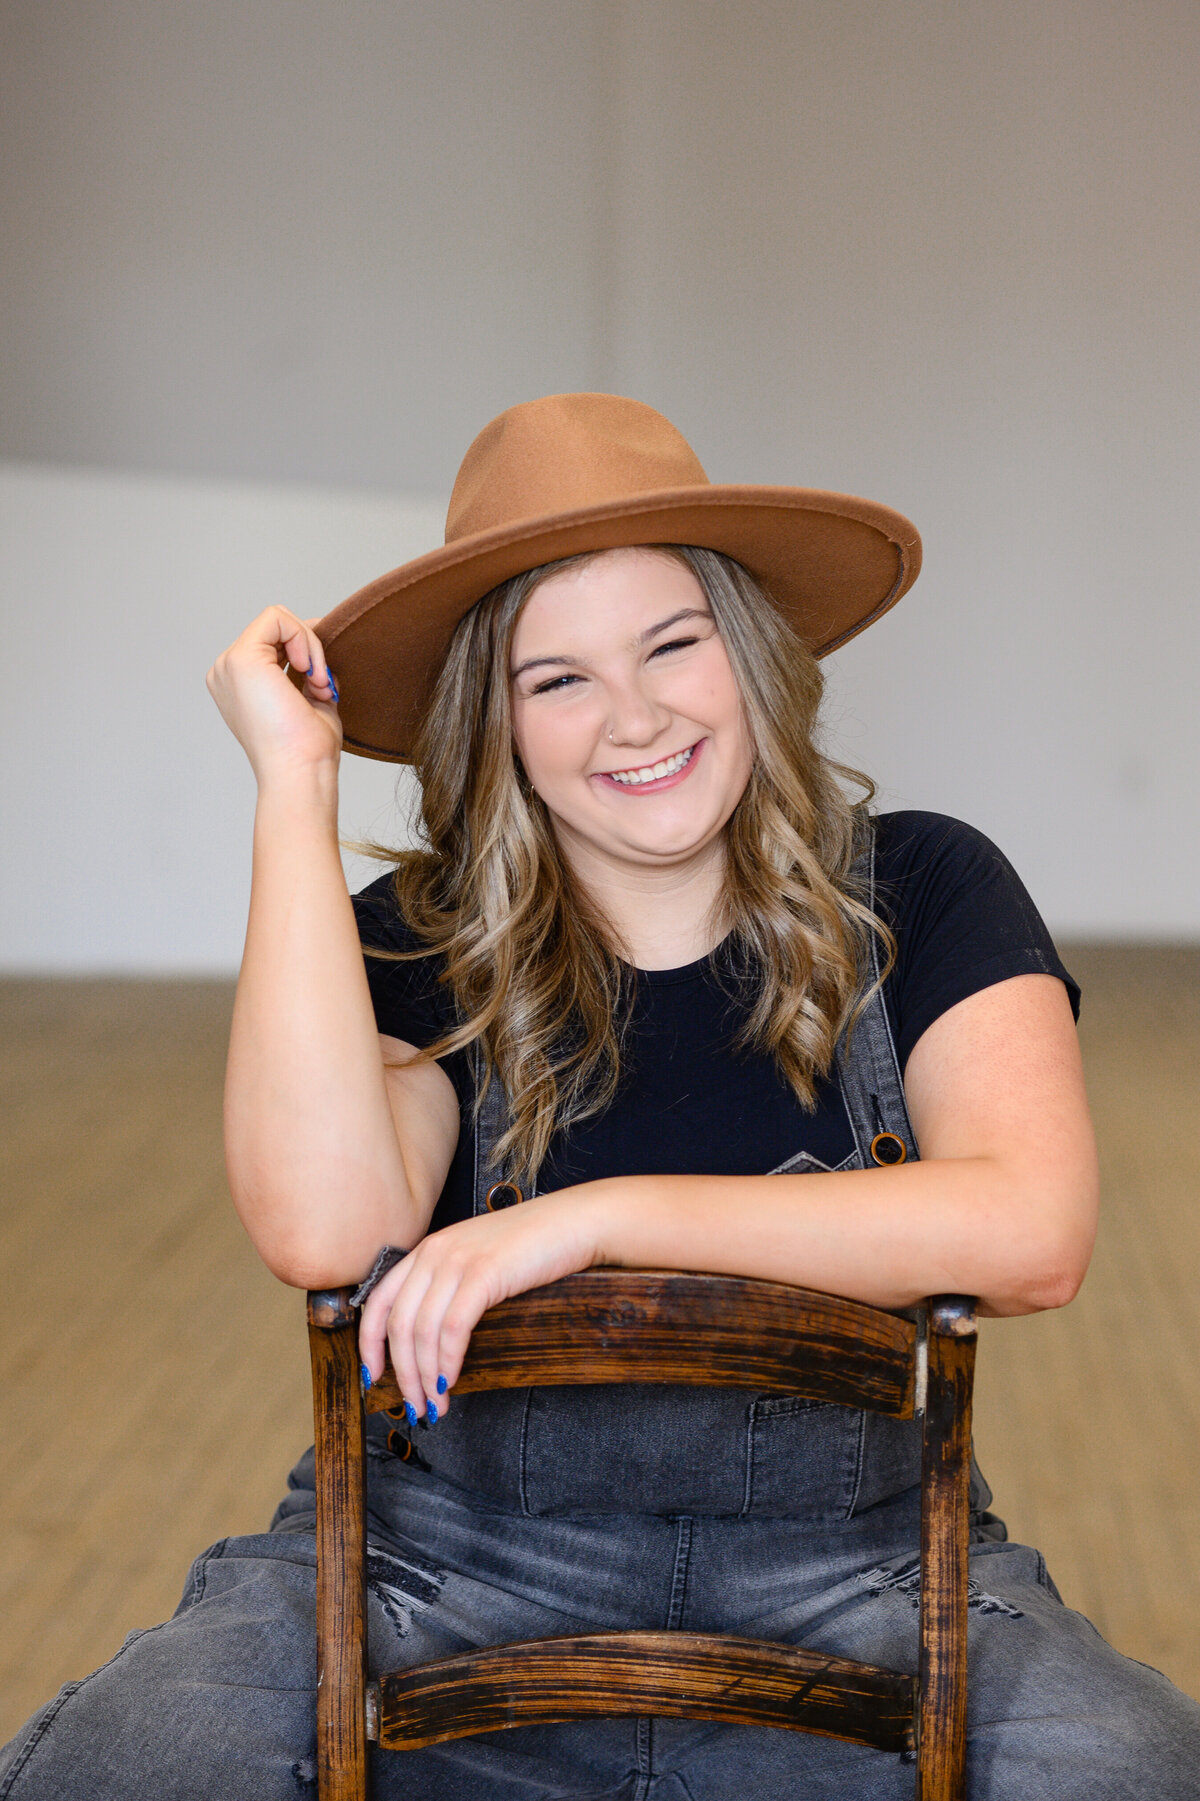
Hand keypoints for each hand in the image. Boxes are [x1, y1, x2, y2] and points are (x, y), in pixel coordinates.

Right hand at [206, 606, 340, 780]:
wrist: (300, 772)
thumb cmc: (306, 748)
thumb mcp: (309, 696)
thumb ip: (306, 666)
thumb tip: (315, 630)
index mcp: (239, 683)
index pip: (273, 641)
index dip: (305, 648)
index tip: (320, 682)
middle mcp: (227, 671)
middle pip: (275, 628)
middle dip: (308, 646)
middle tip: (321, 683)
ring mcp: (229, 665)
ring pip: (277, 620)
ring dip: (309, 645)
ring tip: (317, 684)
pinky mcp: (241, 659)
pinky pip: (278, 618)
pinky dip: (304, 639)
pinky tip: (310, 672)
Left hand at [357, 1192, 602, 1423]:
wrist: (574, 1223)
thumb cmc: (533, 1247)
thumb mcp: (478, 1259)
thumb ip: (450, 1286)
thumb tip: (431, 1341)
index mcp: (429, 1249)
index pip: (379, 1300)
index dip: (370, 1344)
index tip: (373, 1376)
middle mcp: (435, 1252)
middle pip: (398, 1324)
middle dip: (401, 1374)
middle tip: (413, 1407)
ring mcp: (458, 1261)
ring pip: (422, 1331)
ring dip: (424, 1377)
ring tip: (435, 1405)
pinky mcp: (484, 1273)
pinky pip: (452, 1328)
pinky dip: (447, 1361)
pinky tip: (451, 1380)